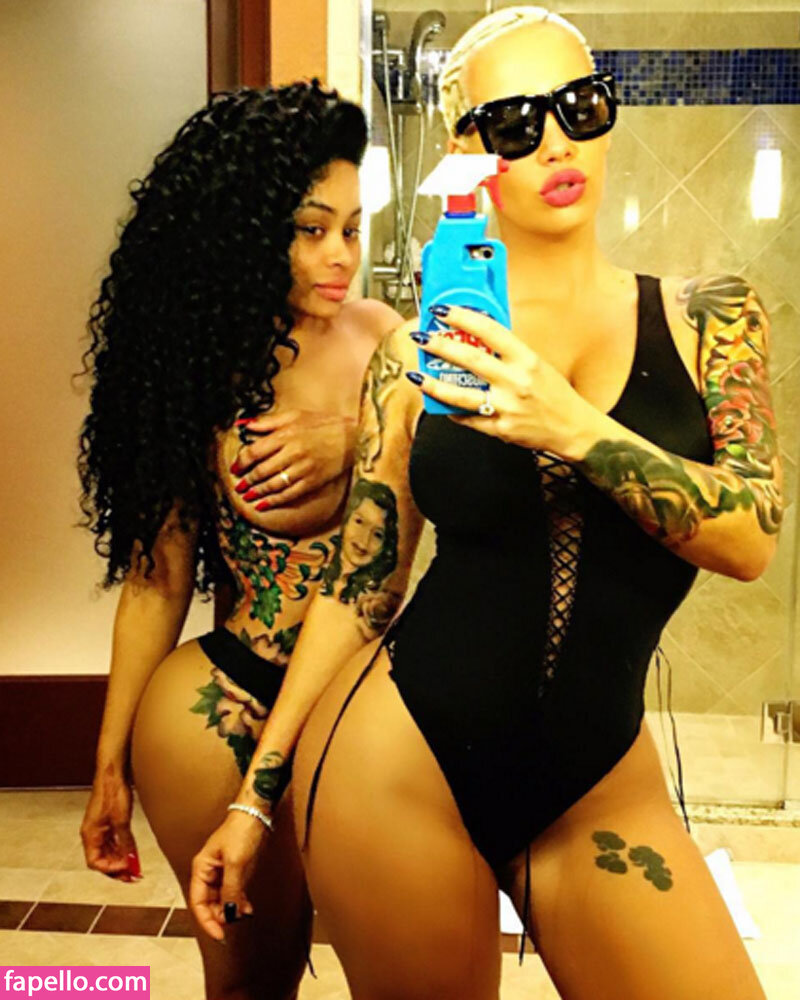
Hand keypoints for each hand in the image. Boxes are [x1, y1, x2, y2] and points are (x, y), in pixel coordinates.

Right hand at [80, 766, 140, 881]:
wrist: (113, 772)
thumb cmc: (112, 792)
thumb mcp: (121, 820)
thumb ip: (125, 842)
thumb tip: (131, 861)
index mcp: (90, 835)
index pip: (95, 862)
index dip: (111, 869)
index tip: (126, 870)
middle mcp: (92, 834)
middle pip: (102, 859)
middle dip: (117, 869)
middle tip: (133, 877)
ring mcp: (99, 828)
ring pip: (108, 852)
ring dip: (120, 861)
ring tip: (135, 869)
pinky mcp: (107, 822)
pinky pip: (112, 842)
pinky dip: (122, 849)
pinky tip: (132, 854)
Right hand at [189, 810, 267, 940]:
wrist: (257, 813)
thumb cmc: (241, 830)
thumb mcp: (236, 862)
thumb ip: (231, 889)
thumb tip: (229, 912)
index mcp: (202, 868)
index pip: (198, 902)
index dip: (206, 921)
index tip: (218, 935)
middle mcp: (209, 872)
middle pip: (209, 903)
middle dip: (221, 916)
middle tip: (234, 923)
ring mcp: (222, 872)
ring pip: (222, 900)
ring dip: (231, 910)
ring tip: (243, 914)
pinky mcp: (235, 870)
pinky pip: (233, 893)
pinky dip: (239, 902)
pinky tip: (247, 908)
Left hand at [231, 410, 355, 508]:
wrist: (352, 437)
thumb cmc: (323, 424)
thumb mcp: (295, 416)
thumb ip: (268, 422)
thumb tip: (243, 426)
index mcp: (285, 435)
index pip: (255, 451)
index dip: (241, 461)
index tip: (235, 468)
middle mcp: (292, 452)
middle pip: (261, 471)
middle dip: (247, 480)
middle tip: (239, 485)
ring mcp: (303, 469)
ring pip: (273, 484)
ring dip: (257, 492)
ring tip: (247, 496)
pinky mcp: (313, 481)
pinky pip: (289, 494)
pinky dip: (274, 501)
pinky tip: (263, 504)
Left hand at [408, 305, 595, 457]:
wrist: (573, 429)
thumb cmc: (554, 394)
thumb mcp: (537, 364)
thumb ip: (509, 352)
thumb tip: (477, 333)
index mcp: (526, 359)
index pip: (490, 331)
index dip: (463, 317)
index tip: (442, 310)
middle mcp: (516, 381)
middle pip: (471, 360)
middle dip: (440, 347)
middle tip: (421, 337)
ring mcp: (507, 407)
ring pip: (462, 395)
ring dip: (435, 385)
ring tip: (417, 375)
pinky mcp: (501, 429)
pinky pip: (469, 419)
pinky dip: (453, 411)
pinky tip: (440, 404)